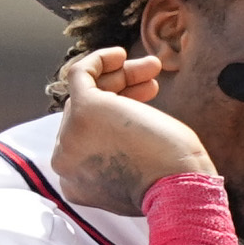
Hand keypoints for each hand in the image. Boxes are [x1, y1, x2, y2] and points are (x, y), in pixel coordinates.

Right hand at [49, 47, 215, 214]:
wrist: (177, 190)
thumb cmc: (171, 182)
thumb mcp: (135, 172)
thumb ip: (117, 158)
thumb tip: (126, 132)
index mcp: (76, 183)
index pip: (87, 136)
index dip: (116, 114)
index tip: (145, 99)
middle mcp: (66, 163)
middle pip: (86, 112)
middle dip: (121, 90)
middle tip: (151, 80)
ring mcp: (71, 137)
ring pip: (87, 93)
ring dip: (120, 75)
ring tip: (153, 68)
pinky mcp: (82, 112)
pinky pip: (79, 75)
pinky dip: (98, 61)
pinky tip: (119, 54)